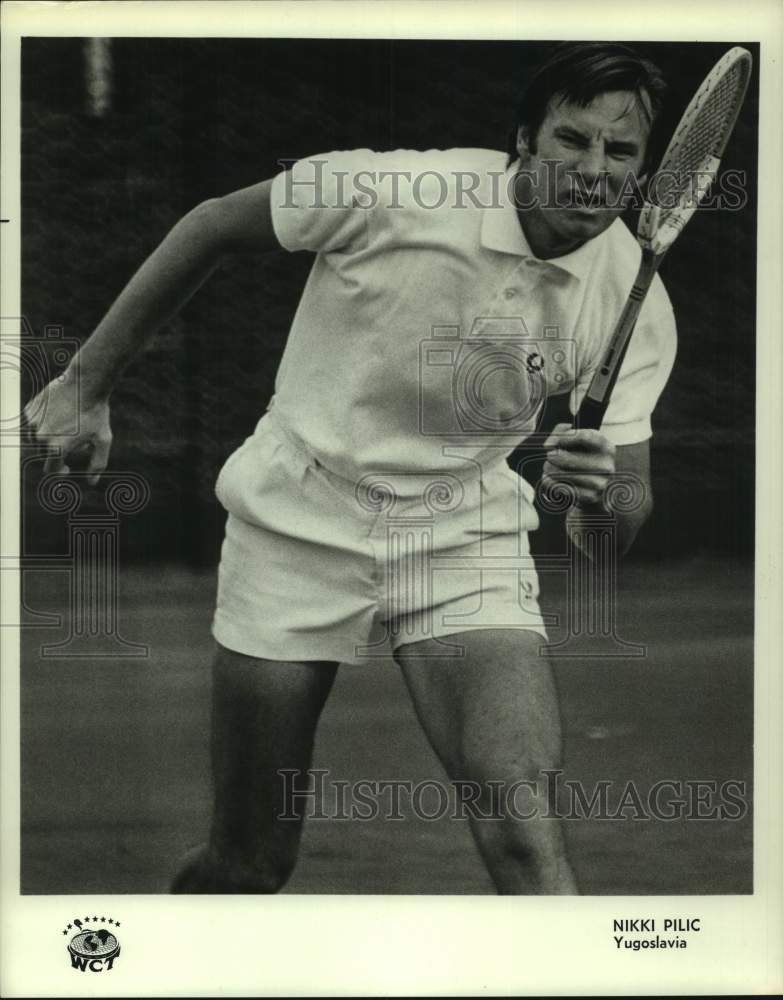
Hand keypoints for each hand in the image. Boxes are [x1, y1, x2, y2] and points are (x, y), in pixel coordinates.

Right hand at [23, 365, 112, 485]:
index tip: (68, 467)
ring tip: (67, 426)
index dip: (60, 471)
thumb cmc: (96, 413)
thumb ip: (97, 464)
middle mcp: (41, 437)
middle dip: (58, 451)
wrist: (85, 383)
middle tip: (74, 440)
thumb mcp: (103, 440)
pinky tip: (59, 414)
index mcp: (57, 449)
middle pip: (44, 454)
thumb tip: (91, 482)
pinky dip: (44, 423)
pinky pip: (33, 424)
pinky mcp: (29, 410)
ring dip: (49, 438)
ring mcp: (33, 423)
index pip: (51, 470)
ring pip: (37, 440)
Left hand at [541, 422, 615, 508]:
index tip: (550, 443)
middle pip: (567, 459)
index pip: (584, 437)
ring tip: (550, 468)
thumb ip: (562, 432)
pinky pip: (560, 488)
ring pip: (561, 474)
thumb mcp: (577, 441)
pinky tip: (552, 480)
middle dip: (552, 457)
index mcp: (606, 447)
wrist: (592, 488)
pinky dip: (550, 483)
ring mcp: (600, 483)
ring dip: (549, 470)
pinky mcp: (590, 497)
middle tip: (550, 457)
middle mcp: (606, 465)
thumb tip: (549, 445)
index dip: (563, 438)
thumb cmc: (582, 458)